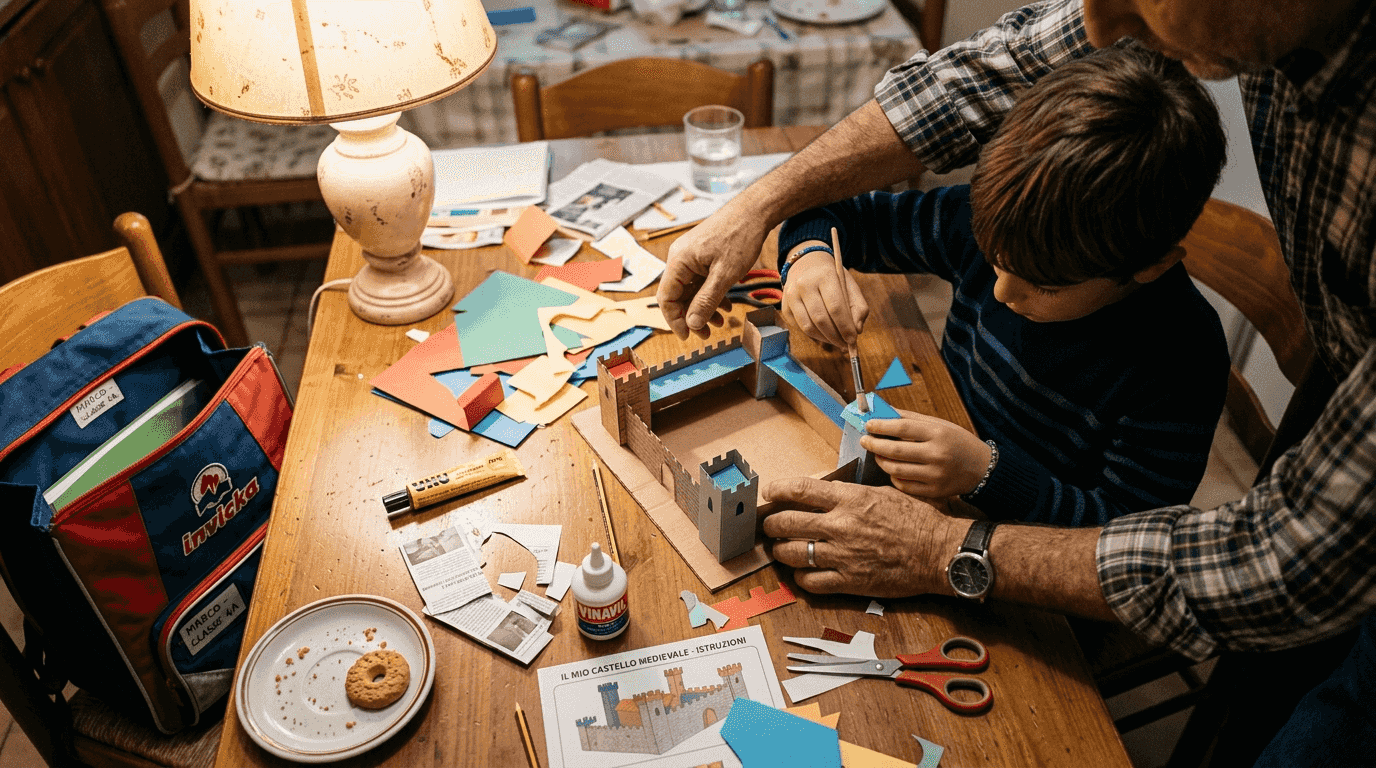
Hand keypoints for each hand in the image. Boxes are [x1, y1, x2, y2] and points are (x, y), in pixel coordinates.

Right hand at [658, 197, 771, 338]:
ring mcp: (691, 256)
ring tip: (720, 321)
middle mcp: (680, 258)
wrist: (754, 210)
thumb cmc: (739, 236)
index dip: (675, 320)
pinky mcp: (702, 255)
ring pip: (690, 290)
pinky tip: (725, 304)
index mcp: (679, 261)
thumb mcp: (725, 274)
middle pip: (677, 295)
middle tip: (707, 333)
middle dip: (691, 316)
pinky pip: (700, 281)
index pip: (666, 298)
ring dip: (703, 308)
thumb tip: (692, 324)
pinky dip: (710, 295)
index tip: (688, 336)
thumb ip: (707, 300)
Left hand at [760, 477, 963, 596]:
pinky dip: (800, 577)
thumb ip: (851, 494)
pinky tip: (803, 572)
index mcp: (850, 499)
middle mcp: (841, 526)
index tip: (769, 493)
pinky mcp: (849, 582)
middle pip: (787, 523)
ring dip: (781, 551)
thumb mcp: (883, 493)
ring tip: (782, 548)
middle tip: (769, 525)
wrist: (939, 552)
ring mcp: (843, 556)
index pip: (800, 490)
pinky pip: (810, 582)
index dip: (777, 490)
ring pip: (792, 554)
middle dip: (771, 524)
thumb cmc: (917, 520)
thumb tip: (825, 491)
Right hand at [781, 246, 868, 349]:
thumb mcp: (849, 285)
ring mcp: (791, 296)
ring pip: (808, 327)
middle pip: (821, 319)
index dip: (845, 327)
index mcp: (824, 276)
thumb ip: (859, 307)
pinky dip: (815, 336)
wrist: (806, 265)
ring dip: (825, 339)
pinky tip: (824, 334)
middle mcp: (804, 284)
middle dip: (836, 337)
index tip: (853, 339)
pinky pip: (800, 328)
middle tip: (846, 345)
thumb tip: (857, 329)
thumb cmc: (831, 278)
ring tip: (837, 341)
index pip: (835, 307)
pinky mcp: (785, 307)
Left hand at [861, 410, 991, 497]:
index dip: (881, 426)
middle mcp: (937, 455)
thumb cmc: (957, 442)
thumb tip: (883, 411)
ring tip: (877, 453)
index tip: (868, 425)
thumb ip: (910, 418)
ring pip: (895, 469)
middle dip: (874, 444)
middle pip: (895, 450)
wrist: (982, 468)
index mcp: (938, 434)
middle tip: (865, 440)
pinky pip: (904, 485)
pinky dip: (893, 476)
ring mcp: (935, 475)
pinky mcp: (934, 491)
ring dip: (880, 460)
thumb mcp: (939, 425)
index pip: (902, 427)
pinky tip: (893, 469)